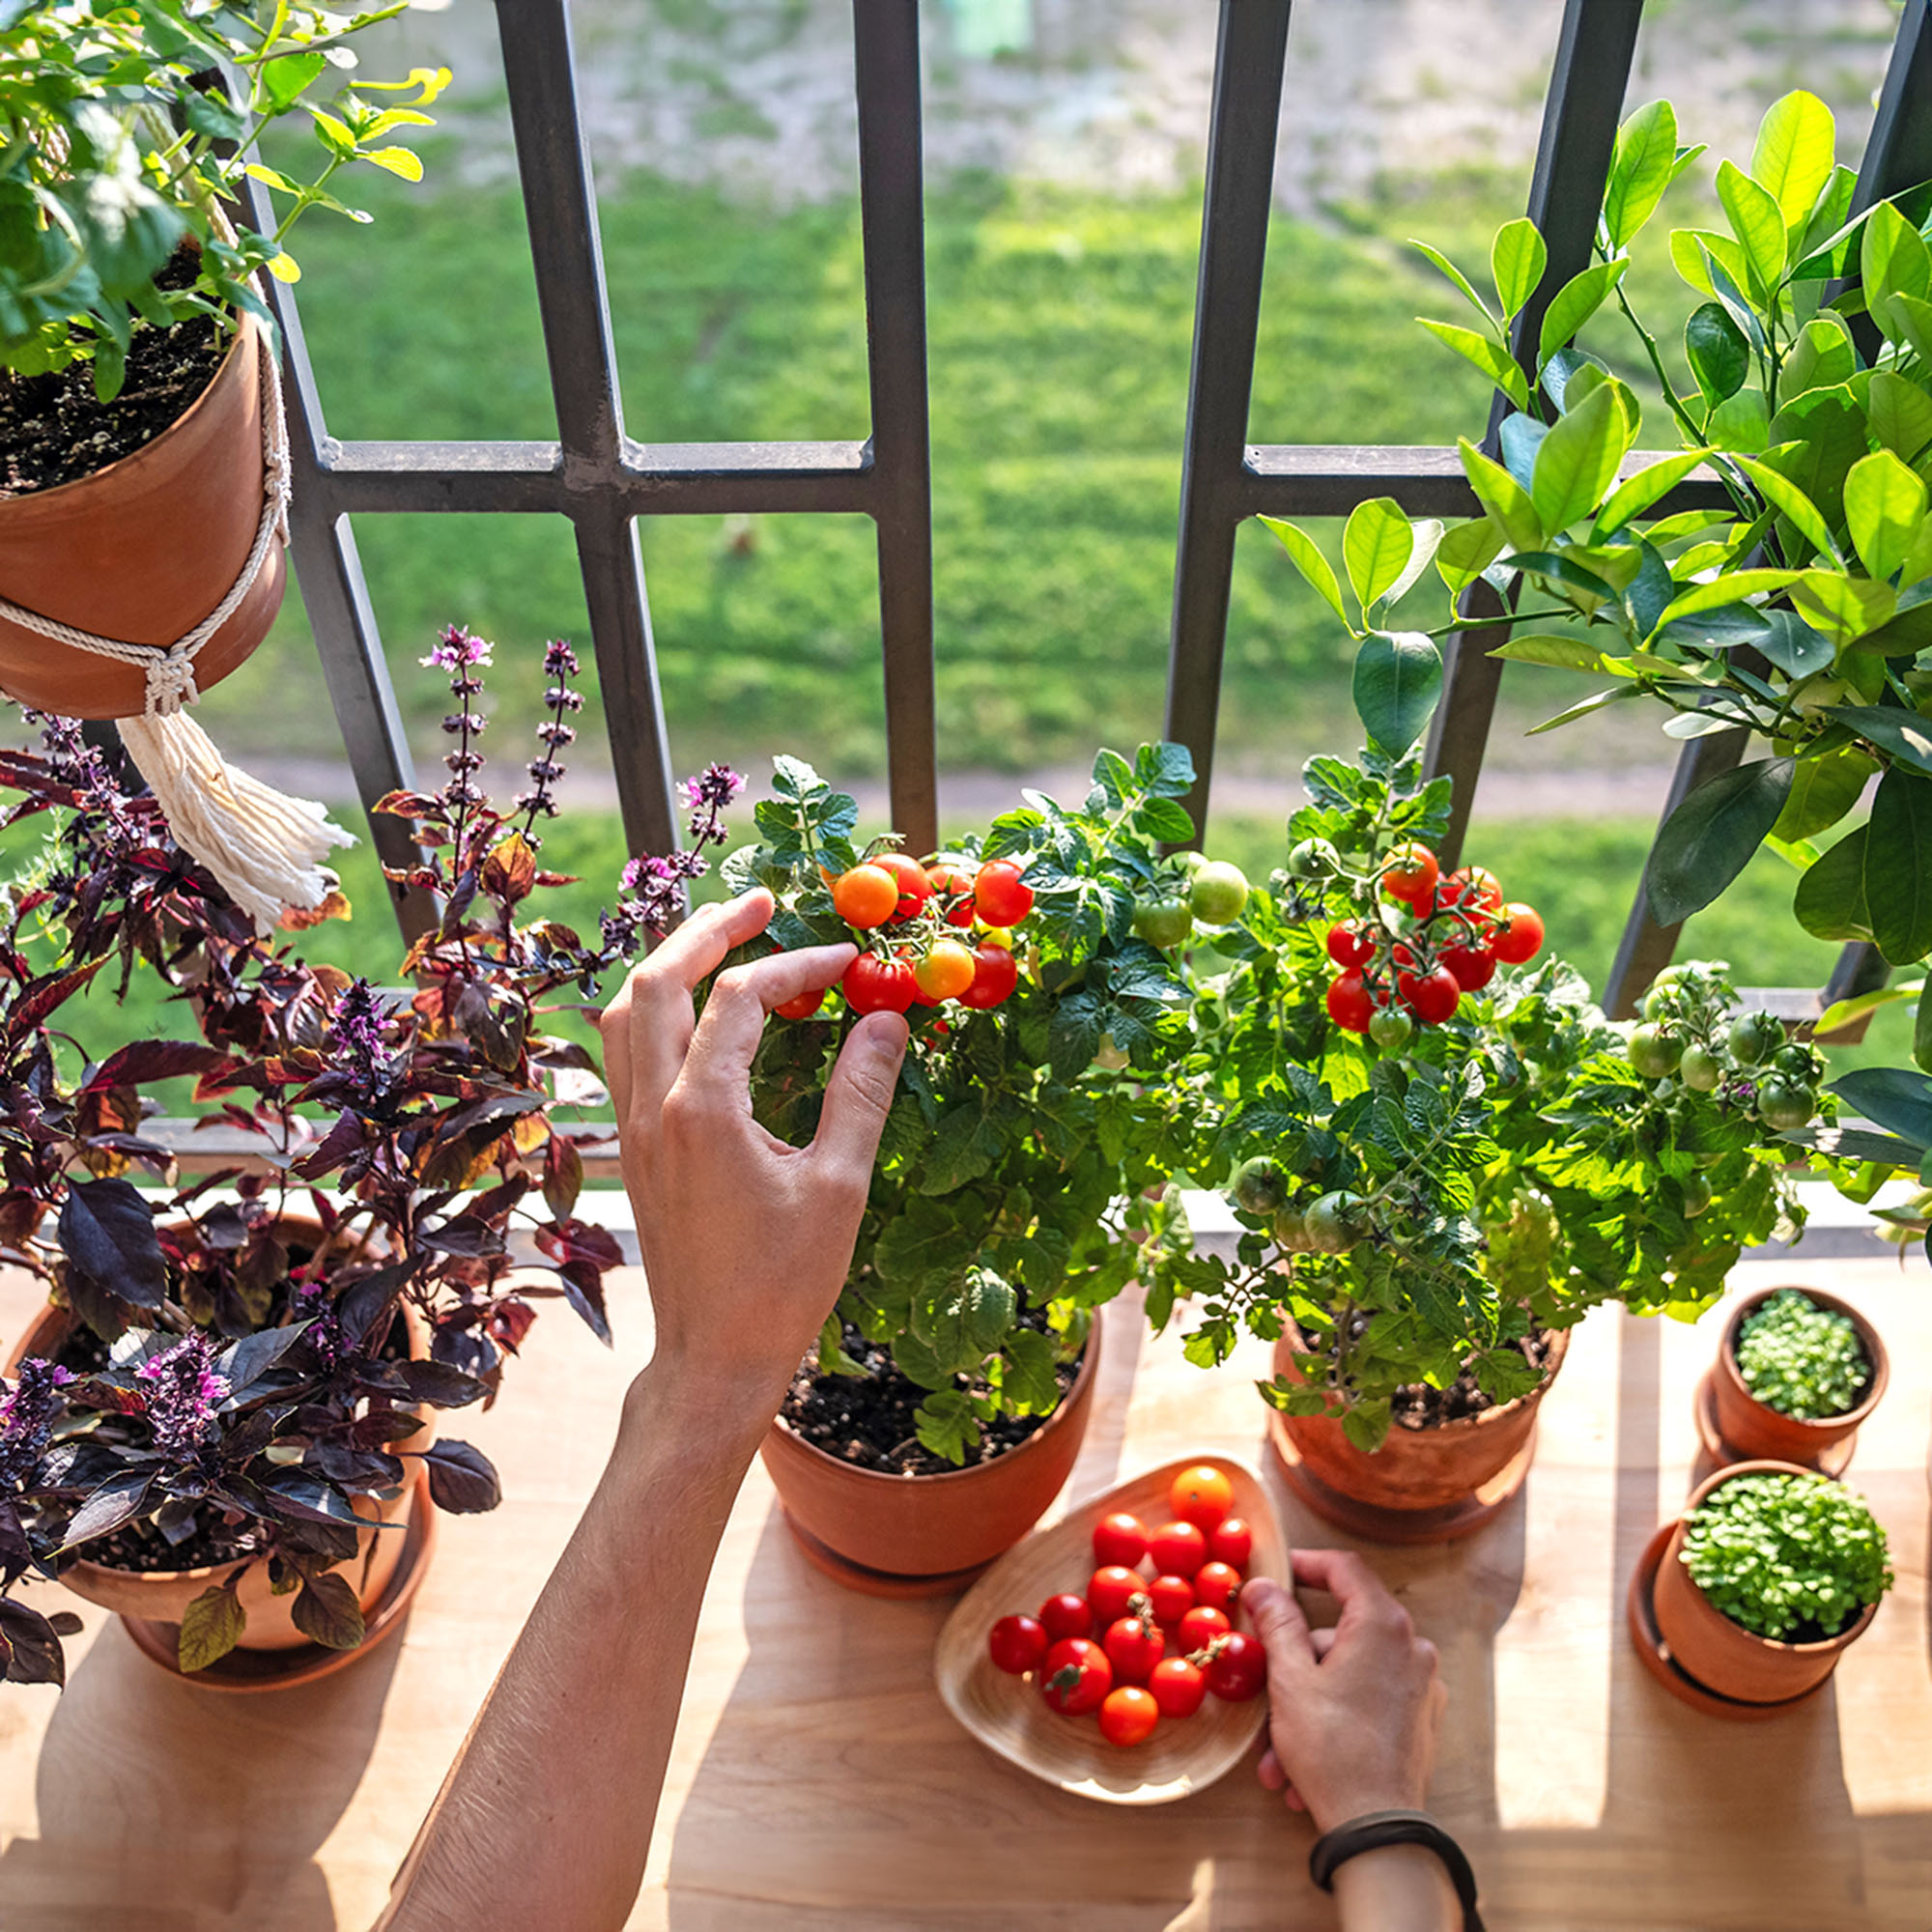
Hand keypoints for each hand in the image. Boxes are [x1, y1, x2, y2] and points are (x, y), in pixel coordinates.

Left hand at [599, 890, 908, 1406]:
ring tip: (722, 941)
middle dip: (708, 930)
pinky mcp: (634, 1150)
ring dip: (671, 965)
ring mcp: (634, 1129)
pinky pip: (624, 1054)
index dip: (797, 965)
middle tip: (762, 902)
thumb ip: (860, 1093)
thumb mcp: (839, 1185)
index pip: (742, 996)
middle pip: (656, 981)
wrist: (713, 1357)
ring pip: (625, 1013)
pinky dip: (655, 1013)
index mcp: (702, 1110)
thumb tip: (887, 1018)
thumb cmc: (781, 1283)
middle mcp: (654, 1108)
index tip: (849, 964)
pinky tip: (696, 1016)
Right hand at [1243, 1549, 1445, 1832]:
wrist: (1379, 1829)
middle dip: (1294, 1667)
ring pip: (1349, 1675)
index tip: (1277, 1574)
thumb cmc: (1332, 1748)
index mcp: (1383, 1625)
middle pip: (1340, 1633)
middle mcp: (1412, 1646)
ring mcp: (1423, 1684)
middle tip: (1261, 1693)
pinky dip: (1335, 1720)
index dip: (1307, 1564)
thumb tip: (1262, 1586)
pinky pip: (1369, 1701)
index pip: (1344, 1569)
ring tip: (1277, 1757)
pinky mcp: (1422, 1719)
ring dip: (1307, 1706)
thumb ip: (1278, 1624)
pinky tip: (1304, 1765)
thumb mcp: (1291, 1680)